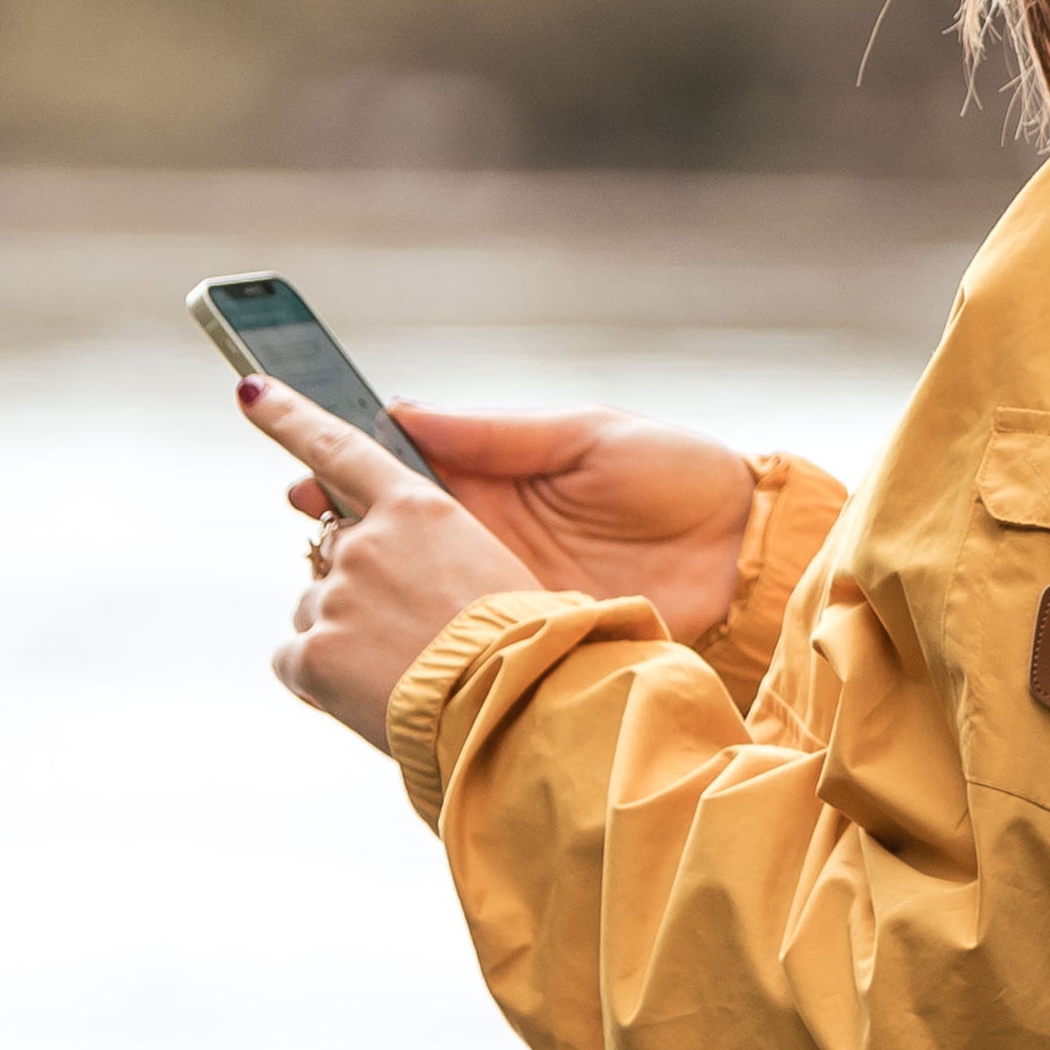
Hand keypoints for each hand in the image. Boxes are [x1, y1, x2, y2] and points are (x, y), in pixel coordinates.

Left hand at [240, 378, 541, 750]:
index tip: (250, 389)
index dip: (289, 415)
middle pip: (334, 556)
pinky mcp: (314, 654)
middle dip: (356, 590)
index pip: (339, 448)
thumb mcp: (499, 571)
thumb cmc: (529, 647)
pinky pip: (295, 662)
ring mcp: (335, 596)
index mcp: (420, 511)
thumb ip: (438, 554)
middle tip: (406, 634)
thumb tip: (409, 578)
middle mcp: (367, 543)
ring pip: (317, 612)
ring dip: (346, 642)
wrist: (519, 707)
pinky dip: (322, 683)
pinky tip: (368, 696)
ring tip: (405, 673)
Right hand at [287, 405, 756, 647]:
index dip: (346, 472)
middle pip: (392, 537)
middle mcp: (490, 531)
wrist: (747, 551)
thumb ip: (496, 432)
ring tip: (335, 587)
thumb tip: (404, 411)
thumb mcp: (586, 436)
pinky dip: (425, 636)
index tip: (301, 476)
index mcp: (498, 473)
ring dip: (372, 589)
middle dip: (342, 538)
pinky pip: (463, 633)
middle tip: (312, 538)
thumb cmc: (679, 474)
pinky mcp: (531, 627)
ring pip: (414, 590)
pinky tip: (390, 638)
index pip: (402, 470)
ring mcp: (505, 583)